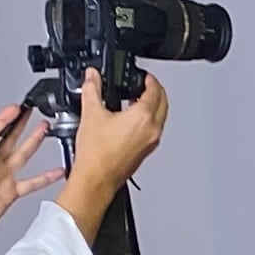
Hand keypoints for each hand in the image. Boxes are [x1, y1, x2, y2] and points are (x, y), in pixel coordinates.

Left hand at [0, 103, 53, 240]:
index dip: (1, 122)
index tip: (12, 111)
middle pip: (7, 140)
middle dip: (18, 124)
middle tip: (29, 109)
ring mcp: (2, 178)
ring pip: (21, 155)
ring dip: (32, 142)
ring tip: (44, 128)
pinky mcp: (10, 193)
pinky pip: (31, 183)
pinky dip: (45, 178)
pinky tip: (56, 171)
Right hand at [52, 71, 169, 237]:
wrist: (96, 179)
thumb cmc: (96, 154)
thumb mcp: (91, 113)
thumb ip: (92, 89)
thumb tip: (92, 76)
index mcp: (143, 118)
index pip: (155, 91)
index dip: (149, 79)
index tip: (144, 76)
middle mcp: (152, 130)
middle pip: (164, 103)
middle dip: (156, 91)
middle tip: (145, 84)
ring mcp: (152, 142)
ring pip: (161, 117)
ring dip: (153, 106)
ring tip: (137, 100)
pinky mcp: (147, 151)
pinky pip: (154, 130)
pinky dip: (149, 120)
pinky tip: (133, 119)